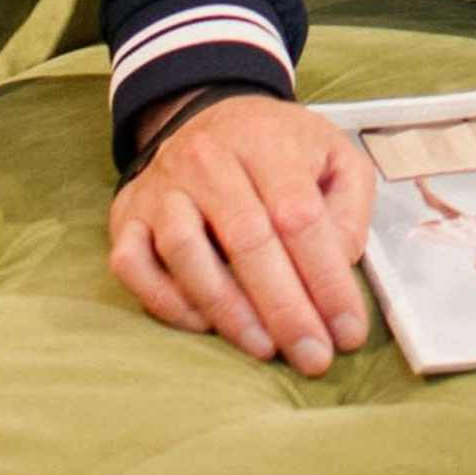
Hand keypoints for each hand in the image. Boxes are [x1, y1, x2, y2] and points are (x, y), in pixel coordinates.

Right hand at [106, 91, 376, 369]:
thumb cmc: (281, 151)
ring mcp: (161, 186)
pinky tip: (203, 325)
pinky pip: (133, 264)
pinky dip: (165, 301)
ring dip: (228, 311)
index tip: (348, 330)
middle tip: (312, 357)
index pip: (299, 216)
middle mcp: (207, 158)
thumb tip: (337, 267)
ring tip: (265, 348)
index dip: (327, 280)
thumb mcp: (335, 159)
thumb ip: (348, 209)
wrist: (211, 117)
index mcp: (266, 140)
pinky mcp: (127, 214)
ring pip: (185, 251)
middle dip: (284, 309)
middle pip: (246, 239)